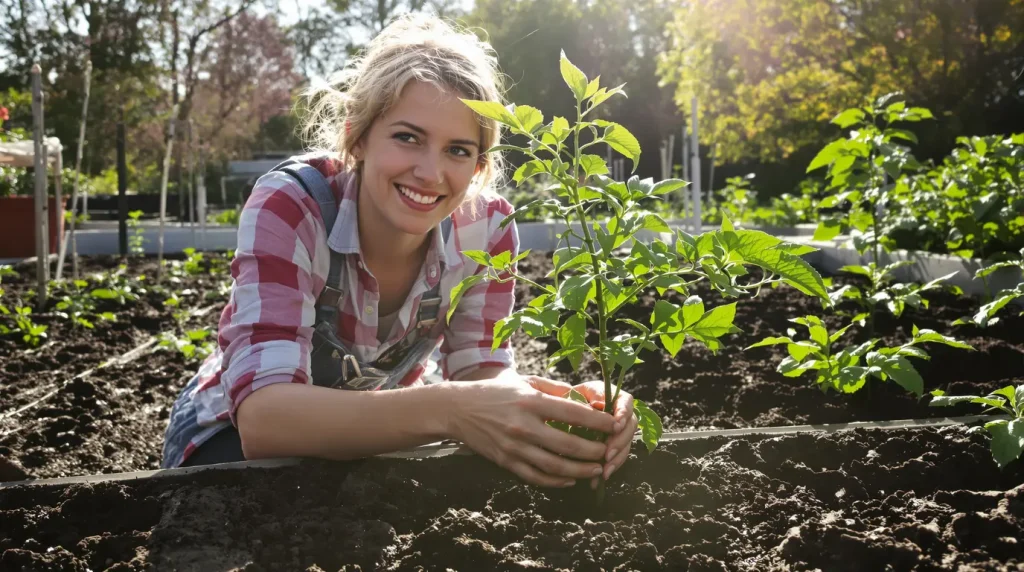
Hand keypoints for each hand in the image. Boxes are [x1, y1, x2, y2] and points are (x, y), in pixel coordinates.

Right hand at [446, 375, 616, 487]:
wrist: (458, 408)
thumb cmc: (495, 392)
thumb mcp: (525, 382)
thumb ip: (555, 390)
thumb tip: (585, 399)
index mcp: (532, 401)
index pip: (574, 413)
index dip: (599, 422)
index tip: (615, 425)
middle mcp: (524, 425)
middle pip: (569, 444)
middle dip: (594, 451)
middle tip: (609, 452)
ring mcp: (514, 446)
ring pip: (555, 467)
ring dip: (580, 471)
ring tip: (596, 470)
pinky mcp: (505, 461)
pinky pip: (536, 477)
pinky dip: (556, 482)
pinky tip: (570, 480)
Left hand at [570, 380, 636, 487]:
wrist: (554, 415)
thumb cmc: (560, 402)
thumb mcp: (568, 395)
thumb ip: (582, 397)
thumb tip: (598, 404)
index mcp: (609, 395)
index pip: (625, 402)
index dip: (624, 414)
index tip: (617, 426)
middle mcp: (617, 412)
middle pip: (629, 426)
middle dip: (620, 442)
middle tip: (608, 455)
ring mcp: (616, 431)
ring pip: (625, 445)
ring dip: (617, 460)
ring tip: (604, 472)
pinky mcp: (611, 446)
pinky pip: (615, 458)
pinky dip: (607, 468)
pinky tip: (597, 480)